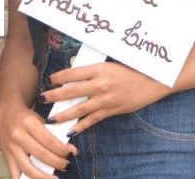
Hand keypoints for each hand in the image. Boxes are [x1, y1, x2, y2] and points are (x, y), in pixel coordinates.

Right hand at [0, 101, 76, 178]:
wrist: (7, 112)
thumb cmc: (27, 115)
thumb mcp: (39, 117)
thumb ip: (51, 131)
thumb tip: (68, 147)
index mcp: (28, 122)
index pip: (48, 140)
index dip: (62, 149)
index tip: (72, 152)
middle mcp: (18, 135)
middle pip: (41, 154)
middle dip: (57, 162)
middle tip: (66, 165)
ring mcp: (11, 148)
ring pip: (28, 168)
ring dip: (43, 176)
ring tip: (55, 178)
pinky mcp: (7, 156)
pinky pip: (15, 173)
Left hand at [42, 61, 171, 135]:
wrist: (152, 82)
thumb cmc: (132, 69)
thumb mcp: (111, 64)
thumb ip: (94, 69)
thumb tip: (76, 74)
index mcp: (99, 69)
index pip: (72, 73)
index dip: (58, 77)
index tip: (50, 80)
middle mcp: (100, 84)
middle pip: (71, 91)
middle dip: (54, 96)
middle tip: (42, 99)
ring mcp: (106, 99)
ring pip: (79, 109)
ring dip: (63, 114)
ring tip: (51, 119)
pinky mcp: (112, 110)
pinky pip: (93, 120)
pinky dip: (81, 126)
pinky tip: (71, 130)